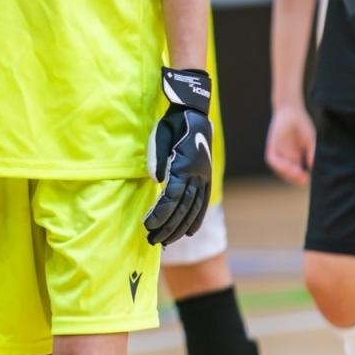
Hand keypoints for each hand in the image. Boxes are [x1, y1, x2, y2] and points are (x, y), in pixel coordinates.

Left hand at [144, 67, 213, 245]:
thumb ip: (157, 159)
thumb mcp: (160, 136)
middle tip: (152, 241)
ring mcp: (204, 178)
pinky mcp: (206, 179)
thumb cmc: (172, 124)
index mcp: (185, 165)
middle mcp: (197, 175)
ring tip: (166, 241)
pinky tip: (188, 232)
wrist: (194, 113)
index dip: (161, 214)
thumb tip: (157, 181)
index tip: (148, 225)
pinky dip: (196, 219)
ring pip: (193, 209)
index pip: (172, 197)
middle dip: (167, 227)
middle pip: (183, 208)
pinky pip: (203, 203)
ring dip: (179, 228)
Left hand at [265, 102, 316, 184]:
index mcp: (297, 159)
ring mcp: (279, 154)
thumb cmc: (303, 126)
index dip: (302, 179)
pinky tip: (286, 165)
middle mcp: (287, 159)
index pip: (298, 175)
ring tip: (297, 173)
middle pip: (289, 176)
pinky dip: (279, 165)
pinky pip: (272, 160)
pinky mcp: (271, 148)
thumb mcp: (310, 141)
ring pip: (280, 170)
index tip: (308, 180)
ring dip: (288, 174)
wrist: (291, 111)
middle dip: (295, 179)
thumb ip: (312, 153)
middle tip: (303, 179)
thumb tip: (312, 166)